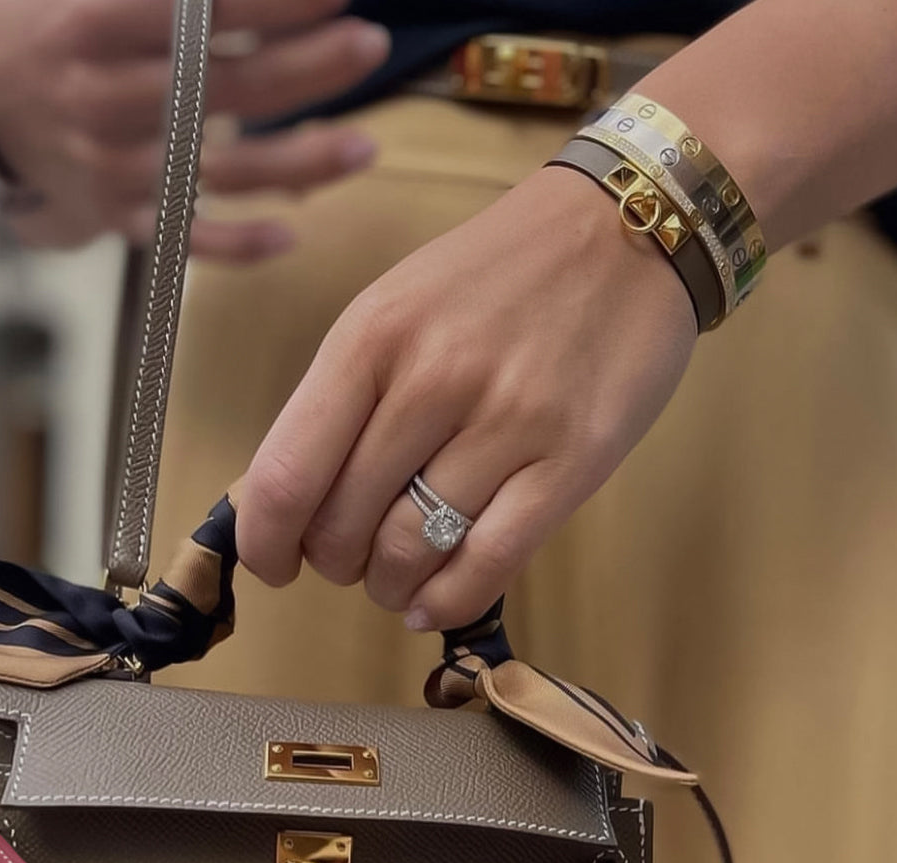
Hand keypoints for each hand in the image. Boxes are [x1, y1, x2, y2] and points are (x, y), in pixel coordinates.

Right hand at [0, 0, 390, 254]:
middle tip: (369, 46)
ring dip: (296, 164)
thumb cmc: (40, 21)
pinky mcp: (114, 215)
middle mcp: (101, 98)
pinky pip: (182, 239)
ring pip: (215, 171)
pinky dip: (235, 244)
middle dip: (303, 69)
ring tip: (364, 147)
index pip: (197, 9)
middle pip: (219, 88)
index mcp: (90, 22)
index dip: (270, 3)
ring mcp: (110, 166)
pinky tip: (289, 233)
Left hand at [237, 167, 698, 630]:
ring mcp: (508, 422)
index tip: (272, 564)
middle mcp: (433, 378)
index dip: (265, 542)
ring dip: (388, 584)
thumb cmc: (499, 276)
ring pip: (410, 551)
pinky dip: (447, 599)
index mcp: (372, 336)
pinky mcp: (573, 461)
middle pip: (344, 525)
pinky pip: (488, 563)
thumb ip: (344, 398)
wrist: (631, 227)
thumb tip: (287, 502)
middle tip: (351, 560)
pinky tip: (431, 602)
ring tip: (394, 577)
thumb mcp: (397, 307)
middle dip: (335, 564)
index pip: (287, 473)